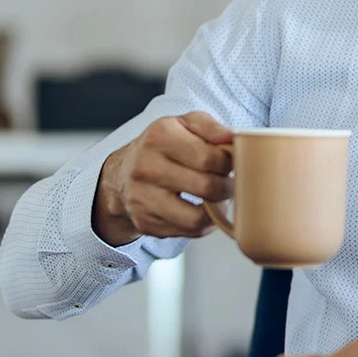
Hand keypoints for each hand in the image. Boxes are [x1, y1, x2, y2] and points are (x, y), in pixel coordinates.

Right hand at [92, 112, 232, 244]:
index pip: (209, 158)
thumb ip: (211, 128)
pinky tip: (201, 210)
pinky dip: (202, 224)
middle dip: (226, 187)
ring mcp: (142, 198)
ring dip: (217, 211)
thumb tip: (233, 138)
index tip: (230, 164)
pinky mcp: (145, 223)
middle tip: (227, 183)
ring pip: (197, 218)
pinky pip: (188, 232)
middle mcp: (145, 167)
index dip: (228, 164)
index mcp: (159, 137)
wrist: (124, 173)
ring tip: (217, 199)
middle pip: (206, 187)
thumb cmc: (165, 146)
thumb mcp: (186, 124)